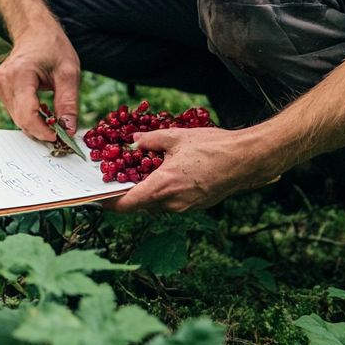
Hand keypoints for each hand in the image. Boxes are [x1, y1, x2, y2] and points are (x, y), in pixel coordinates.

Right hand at [0, 25, 80, 141]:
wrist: (35, 31)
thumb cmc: (53, 48)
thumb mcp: (69, 73)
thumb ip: (68, 103)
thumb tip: (69, 130)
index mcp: (19, 74)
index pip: (27, 114)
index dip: (43, 131)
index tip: (60, 137)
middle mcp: (3, 81)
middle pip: (21, 119)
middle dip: (42, 130)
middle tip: (63, 132)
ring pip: (18, 118)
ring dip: (37, 124)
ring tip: (55, 118)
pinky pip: (15, 111)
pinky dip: (30, 116)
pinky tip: (42, 108)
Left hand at [101, 125, 279, 213]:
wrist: (247, 159)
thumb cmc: (213, 147)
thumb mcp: (176, 137)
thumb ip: (149, 140)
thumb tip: (132, 141)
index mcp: (163, 187)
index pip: (126, 205)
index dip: (108, 204)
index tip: (97, 198)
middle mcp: (173, 203)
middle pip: (140, 204)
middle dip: (129, 192)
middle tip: (121, 175)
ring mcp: (186, 207)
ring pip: (157, 203)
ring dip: (148, 190)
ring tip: (146, 169)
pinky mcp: (197, 206)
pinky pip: (173, 202)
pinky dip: (165, 191)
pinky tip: (168, 173)